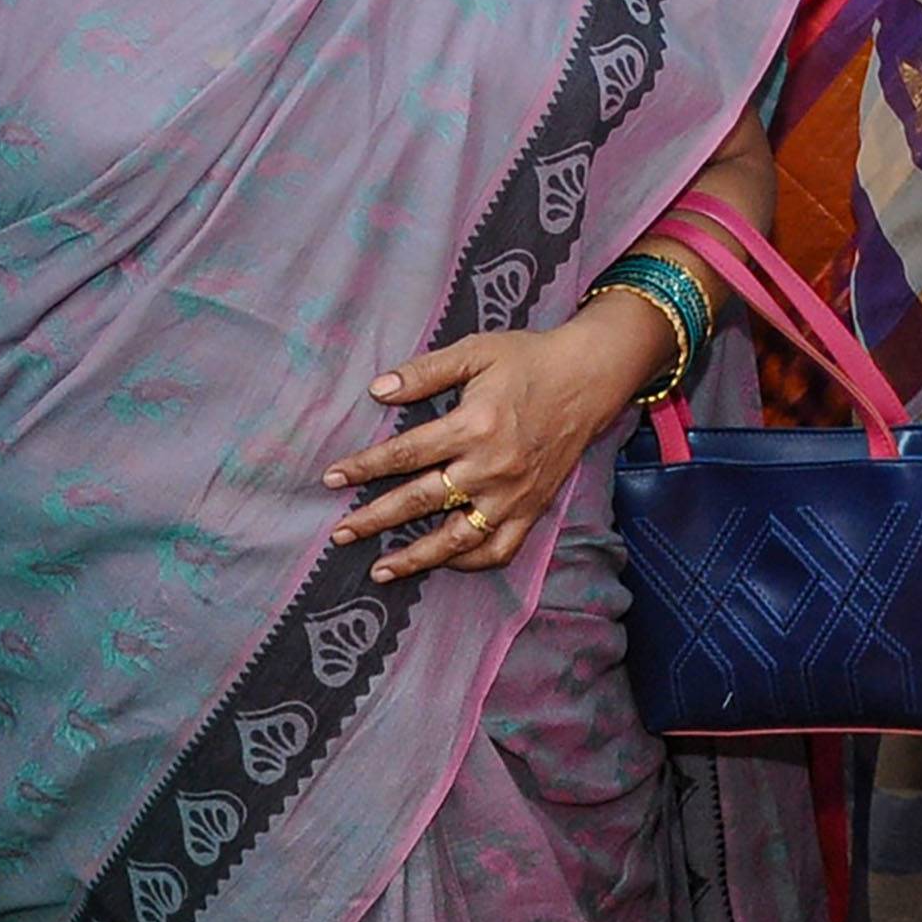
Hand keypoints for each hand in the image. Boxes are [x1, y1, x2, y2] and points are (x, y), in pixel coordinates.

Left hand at [321, 307, 654, 583]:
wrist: (589, 378)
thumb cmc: (528, 359)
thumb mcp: (476, 351)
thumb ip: (425, 371)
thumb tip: (377, 390)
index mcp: (474, 425)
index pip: (406, 454)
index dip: (364, 467)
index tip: (332, 478)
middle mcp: (492, 466)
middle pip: (422, 500)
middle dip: (375, 519)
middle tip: (340, 534)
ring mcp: (513, 494)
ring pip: (457, 538)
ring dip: (415, 557)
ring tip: (380, 570)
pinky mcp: (532, 509)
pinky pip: (498, 549)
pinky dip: (469, 562)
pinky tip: (442, 563)